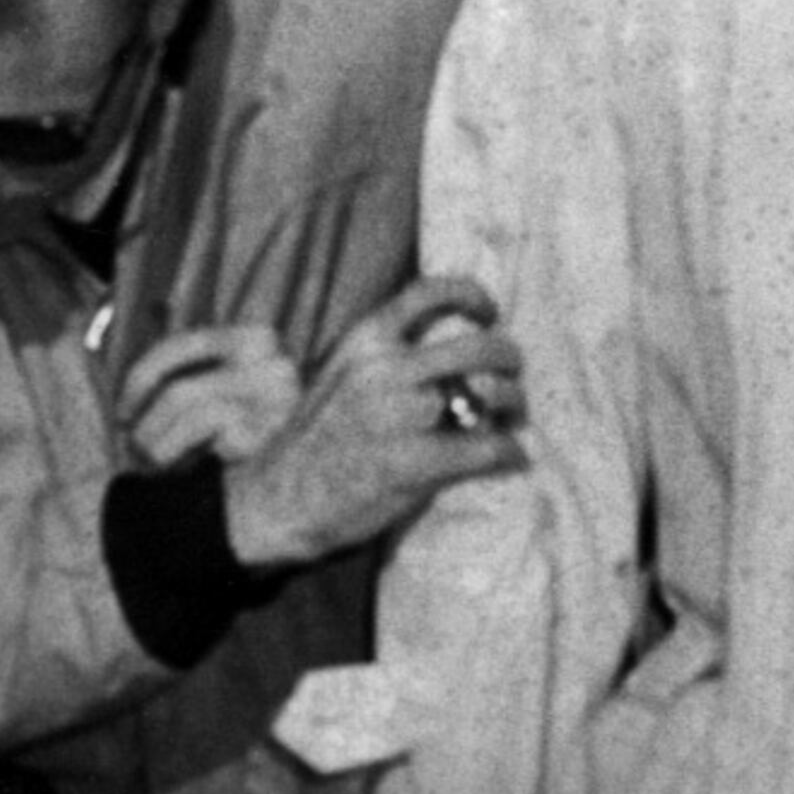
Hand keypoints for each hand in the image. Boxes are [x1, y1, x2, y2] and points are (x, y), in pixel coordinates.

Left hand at [117, 320, 303, 470]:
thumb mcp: (235, 383)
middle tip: (137, 444)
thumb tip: (135, 397)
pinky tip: (197, 464)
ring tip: (157, 459)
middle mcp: (269, 363)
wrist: (319, 466)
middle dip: (148, 421)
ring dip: (161, 442)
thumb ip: (200, 373)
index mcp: (255, 338)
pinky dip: (193, 454)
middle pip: (181, 389)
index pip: (180, 346)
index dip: (141, 378)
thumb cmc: (265, 425)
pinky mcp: (274, 433)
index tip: (125, 409)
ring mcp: (275, 400)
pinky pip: (213, 440)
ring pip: (192, 415)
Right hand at [217, 272, 525, 575]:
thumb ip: (387, 356)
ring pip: (492, 393)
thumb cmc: (316, 441)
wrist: (278, 500)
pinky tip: (508, 456)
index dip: (473, 296)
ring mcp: (400, 415)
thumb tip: (452, 345)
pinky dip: (510, 451)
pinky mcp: (416, 462)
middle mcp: (384, 369)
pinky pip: (490, 446)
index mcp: (364, 341)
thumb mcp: (341, 376)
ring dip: (514, 405)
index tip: (490, 313)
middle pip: (479, 345)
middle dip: (509, 359)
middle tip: (512, 378)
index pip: (429, 293)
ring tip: (510, 419)